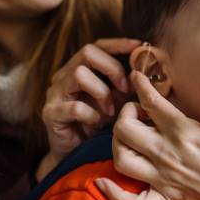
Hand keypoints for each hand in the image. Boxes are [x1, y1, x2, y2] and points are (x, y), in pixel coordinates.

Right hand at [36, 38, 140, 180]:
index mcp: (78, 68)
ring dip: (102, 92)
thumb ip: (125, 86)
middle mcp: (63, 76)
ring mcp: (55, 93)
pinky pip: (75, 106)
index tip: (140, 46)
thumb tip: (148, 72)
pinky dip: (92, 115)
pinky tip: (97, 123)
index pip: (97, 45)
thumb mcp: (116, 101)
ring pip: (79, 74)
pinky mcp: (51, 113)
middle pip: (87, 52)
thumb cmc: (98, 125)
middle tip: (125, 87)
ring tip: (111, 111)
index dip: (118, 44)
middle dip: (112, 67)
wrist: (75, 155)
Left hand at [95, 71, 199, 199]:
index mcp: (185, 132)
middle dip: (124, 115)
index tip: (136, 76)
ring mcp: (164, 179)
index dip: (140, 85)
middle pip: (125, 130)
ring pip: (121, 160)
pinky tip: (103, 181)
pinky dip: (113, 193)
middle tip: (135, 111)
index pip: (152, 103)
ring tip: (127, 137)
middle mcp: (168, 154)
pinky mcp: (166, 199)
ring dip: (117, 145)